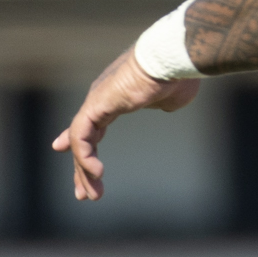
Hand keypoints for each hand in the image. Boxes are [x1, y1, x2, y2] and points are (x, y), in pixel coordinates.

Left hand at [53, 49, 200, 202]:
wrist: (172, 61)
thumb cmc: (176, 76)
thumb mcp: (170, 97)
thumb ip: (161, 104)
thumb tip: (165, 106)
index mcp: (117, 97)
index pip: (93, 125)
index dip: (85, 145)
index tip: (82, 164)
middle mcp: (101, 99)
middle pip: (84, 139)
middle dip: (83, 168)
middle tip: (84, 193)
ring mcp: (95, 101)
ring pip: (81, 142)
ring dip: (84, 171)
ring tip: (92, 195)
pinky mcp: (94, 106)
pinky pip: (82, 137)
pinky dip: (86, 157)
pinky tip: (97, 173)